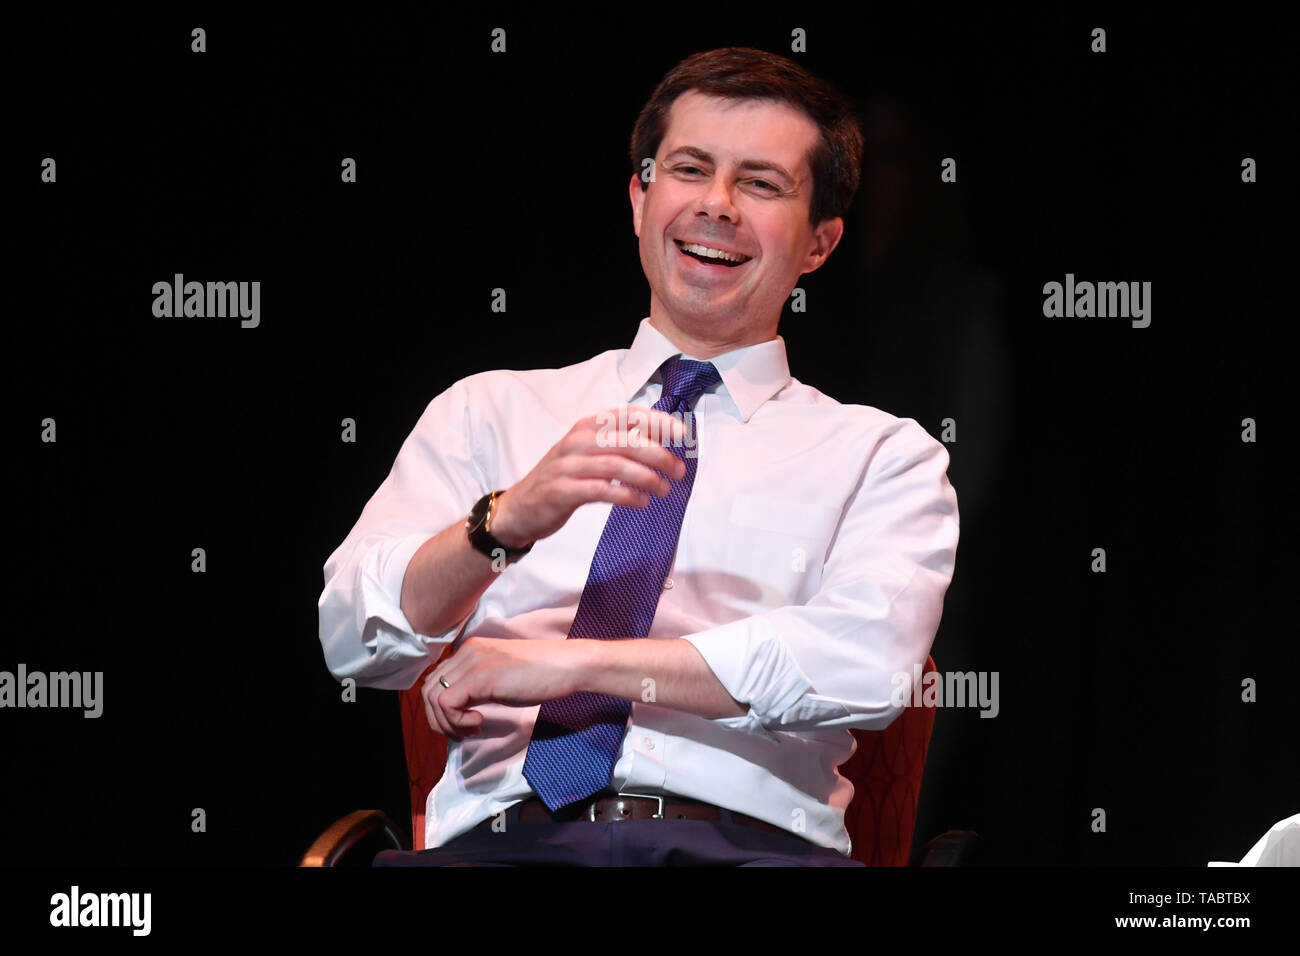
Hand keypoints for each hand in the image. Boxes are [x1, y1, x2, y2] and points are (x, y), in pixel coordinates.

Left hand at [421, 637, 588, 740]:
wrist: (569, 665)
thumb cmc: (544, 675)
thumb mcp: (503, 678)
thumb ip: (480, 685)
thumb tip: (461, 709)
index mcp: (471, 650)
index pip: (436, 680)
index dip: (443, 708)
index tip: (467, 722)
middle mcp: (467, 652)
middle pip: (427, 690)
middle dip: (439, 719)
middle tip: (464, 732)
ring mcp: (472, 663)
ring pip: (432, 698)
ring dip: (447, 723)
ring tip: (471, 729)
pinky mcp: (480, 677)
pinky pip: (446, 704)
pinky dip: (456, 721)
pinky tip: (478, 723)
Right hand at [490, 406, 687, 548]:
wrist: (520, 508)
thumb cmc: (563, 479)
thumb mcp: (588, 454)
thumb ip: (618, 445)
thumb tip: (662, 441)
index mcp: (586, 427)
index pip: (627, 415)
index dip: (657, 422)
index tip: (681, 434)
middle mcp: (577, 441)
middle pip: (626, 440)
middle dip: (659, 454)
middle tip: (678, 471)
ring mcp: (568, 466)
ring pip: (616, 464)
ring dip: (646, 478)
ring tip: (663, 490)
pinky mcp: (562, 491)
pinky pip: (601, 490)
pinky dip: (626, 496)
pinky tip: (640, 502)